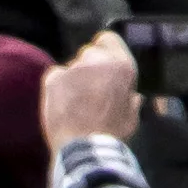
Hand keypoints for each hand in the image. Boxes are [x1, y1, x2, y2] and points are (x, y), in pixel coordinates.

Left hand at [41, 33, 139, 150]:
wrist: (86, 149)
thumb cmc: (112, 135)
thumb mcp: (132, 116)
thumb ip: (131, 100)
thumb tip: (134, 97)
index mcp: (122, 65)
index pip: (108, 39)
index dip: (104, 50)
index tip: (101, 64)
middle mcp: (98, 60)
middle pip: (89, 53)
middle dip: (89, 68)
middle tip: (89, 90)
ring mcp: (74, 68)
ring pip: (71, 66)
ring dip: (73, 79)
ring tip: (75, 103)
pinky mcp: (53, 78)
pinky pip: (55, 75)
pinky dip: (57, 86)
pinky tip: (63, 104)